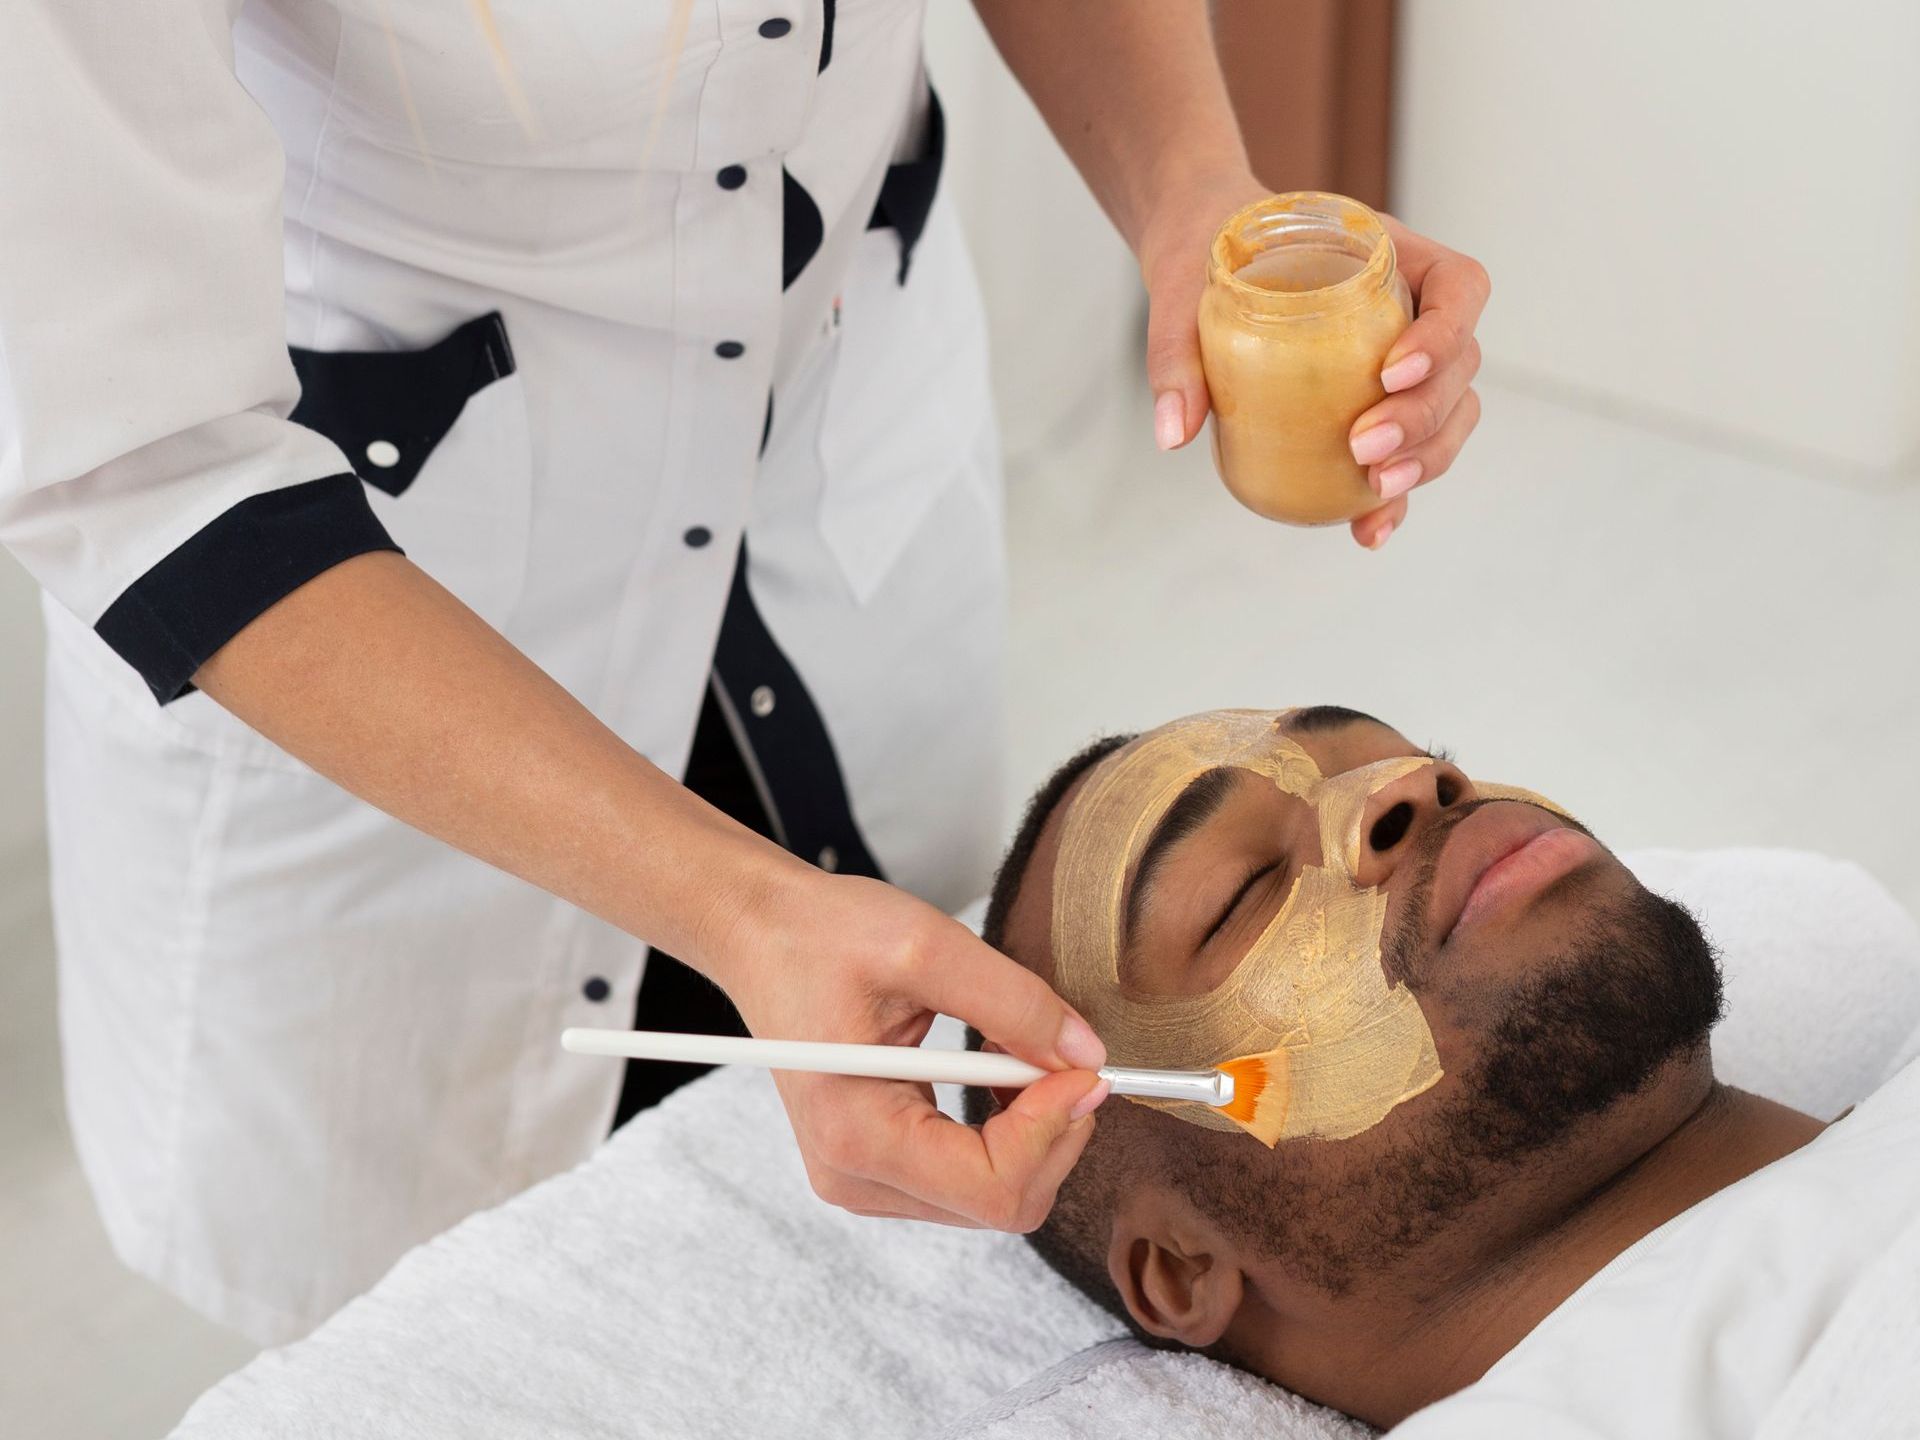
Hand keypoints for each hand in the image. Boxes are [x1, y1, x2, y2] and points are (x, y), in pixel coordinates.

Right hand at [708, 865, 1109, 1230]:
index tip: (1082, 1066)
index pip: (992, 1187)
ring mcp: (866, 1178)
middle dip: (1053, 1131)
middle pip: (1001, 1203)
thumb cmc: (824, 936)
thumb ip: (1014, 1004)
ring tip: (1017, 1050)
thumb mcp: (927, 946)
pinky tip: (997, 1069)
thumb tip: (1086, 1056)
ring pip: (995, 1195)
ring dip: (1032, 1128)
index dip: (1054, 1130)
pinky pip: (973, 1175)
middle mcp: (855, 1175)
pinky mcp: (881, 1166)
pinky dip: (1007, 1127)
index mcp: (854, 1132)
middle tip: (1065, 1054)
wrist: (765, 935)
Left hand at [1138, 174, 1489, 549]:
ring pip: (1451, 412)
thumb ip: (1177, 354)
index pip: (1459, 287)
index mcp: (1389, 258)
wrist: (1203, 260)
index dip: (1444, 333)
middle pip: (1462, 364)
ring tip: (1376, 486)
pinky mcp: (1376, 408)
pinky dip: (1395, 496)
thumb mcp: (1183, 293)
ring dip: (1426, 457)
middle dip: (1425, 415)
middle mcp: (1410, 308)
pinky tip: (1368, 529)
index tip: (1390, 371)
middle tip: (1364, 447)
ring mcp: (1403, 361)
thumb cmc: (1210, 260)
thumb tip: (1172, 434)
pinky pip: (1407, 453)